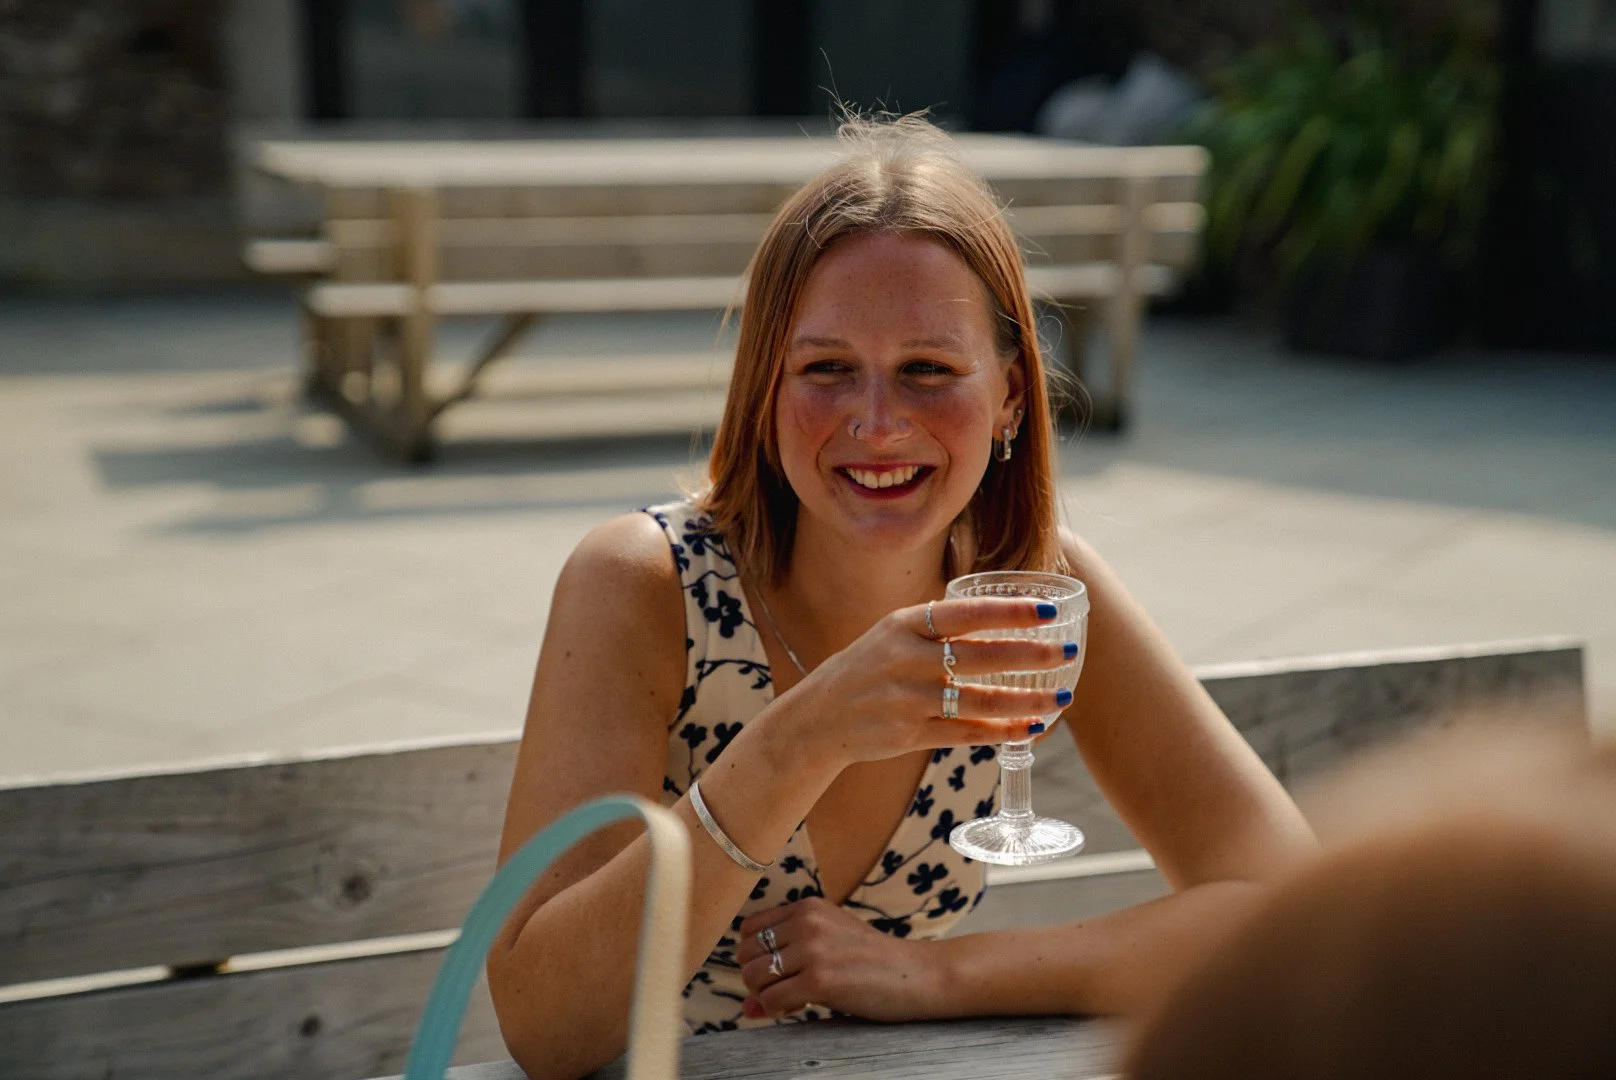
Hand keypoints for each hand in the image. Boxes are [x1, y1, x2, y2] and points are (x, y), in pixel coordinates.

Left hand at [735, 897, 944, 1021]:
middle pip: (745, 954)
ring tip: (794, 998)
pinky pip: (771, 1000)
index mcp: (807, 906)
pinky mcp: (819, 979)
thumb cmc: (873, 963)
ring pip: (753, 977)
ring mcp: (812, 949)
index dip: (755, 955)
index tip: (777, 970)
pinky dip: (777, 1011)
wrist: (916, 974)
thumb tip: (746, 1008)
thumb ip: (786, 967)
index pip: (748, 928)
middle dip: (757, 979)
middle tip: (784, 989)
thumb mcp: (829, 948)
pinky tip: (800, 1008)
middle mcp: (806, 921)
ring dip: (766, 996)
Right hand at [790, 597, 1074, 766]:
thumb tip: (998, 614)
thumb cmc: (866, 668)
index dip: (1009, 612)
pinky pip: (966, 734)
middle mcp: (906, 659)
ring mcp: (907, 700)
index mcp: (904, 625)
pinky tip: (1031, 728)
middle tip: (1068, 651)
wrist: (818, 717)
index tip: (1048, 611)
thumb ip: (937, 626)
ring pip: (980, 701)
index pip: (965, 613)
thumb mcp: (891, 633)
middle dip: (1030, 656)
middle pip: (979, 657)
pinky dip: (1002, 733)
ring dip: (1026, 701)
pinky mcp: (909, 735)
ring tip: (1061, 699)